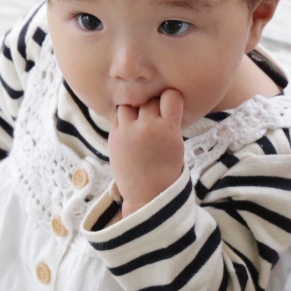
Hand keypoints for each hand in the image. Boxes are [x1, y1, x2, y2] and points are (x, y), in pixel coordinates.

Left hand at [110, 89, 186, 212]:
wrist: (146, 193)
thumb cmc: (166, 169)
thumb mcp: (176, 144)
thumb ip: (170, 122)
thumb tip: (162, 102)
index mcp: (168, 129)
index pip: (170, 96)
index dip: (171, 99)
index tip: (171, 106)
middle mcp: (147, 126)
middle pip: (149, 99)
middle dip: (154, 105)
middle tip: (155, 117)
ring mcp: (127, 131)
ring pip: (130, 104)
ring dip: (136, 109)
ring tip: (140, 122)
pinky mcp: (113, 136)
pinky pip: (118, 117)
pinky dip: (125, 120)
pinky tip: (131, 130)